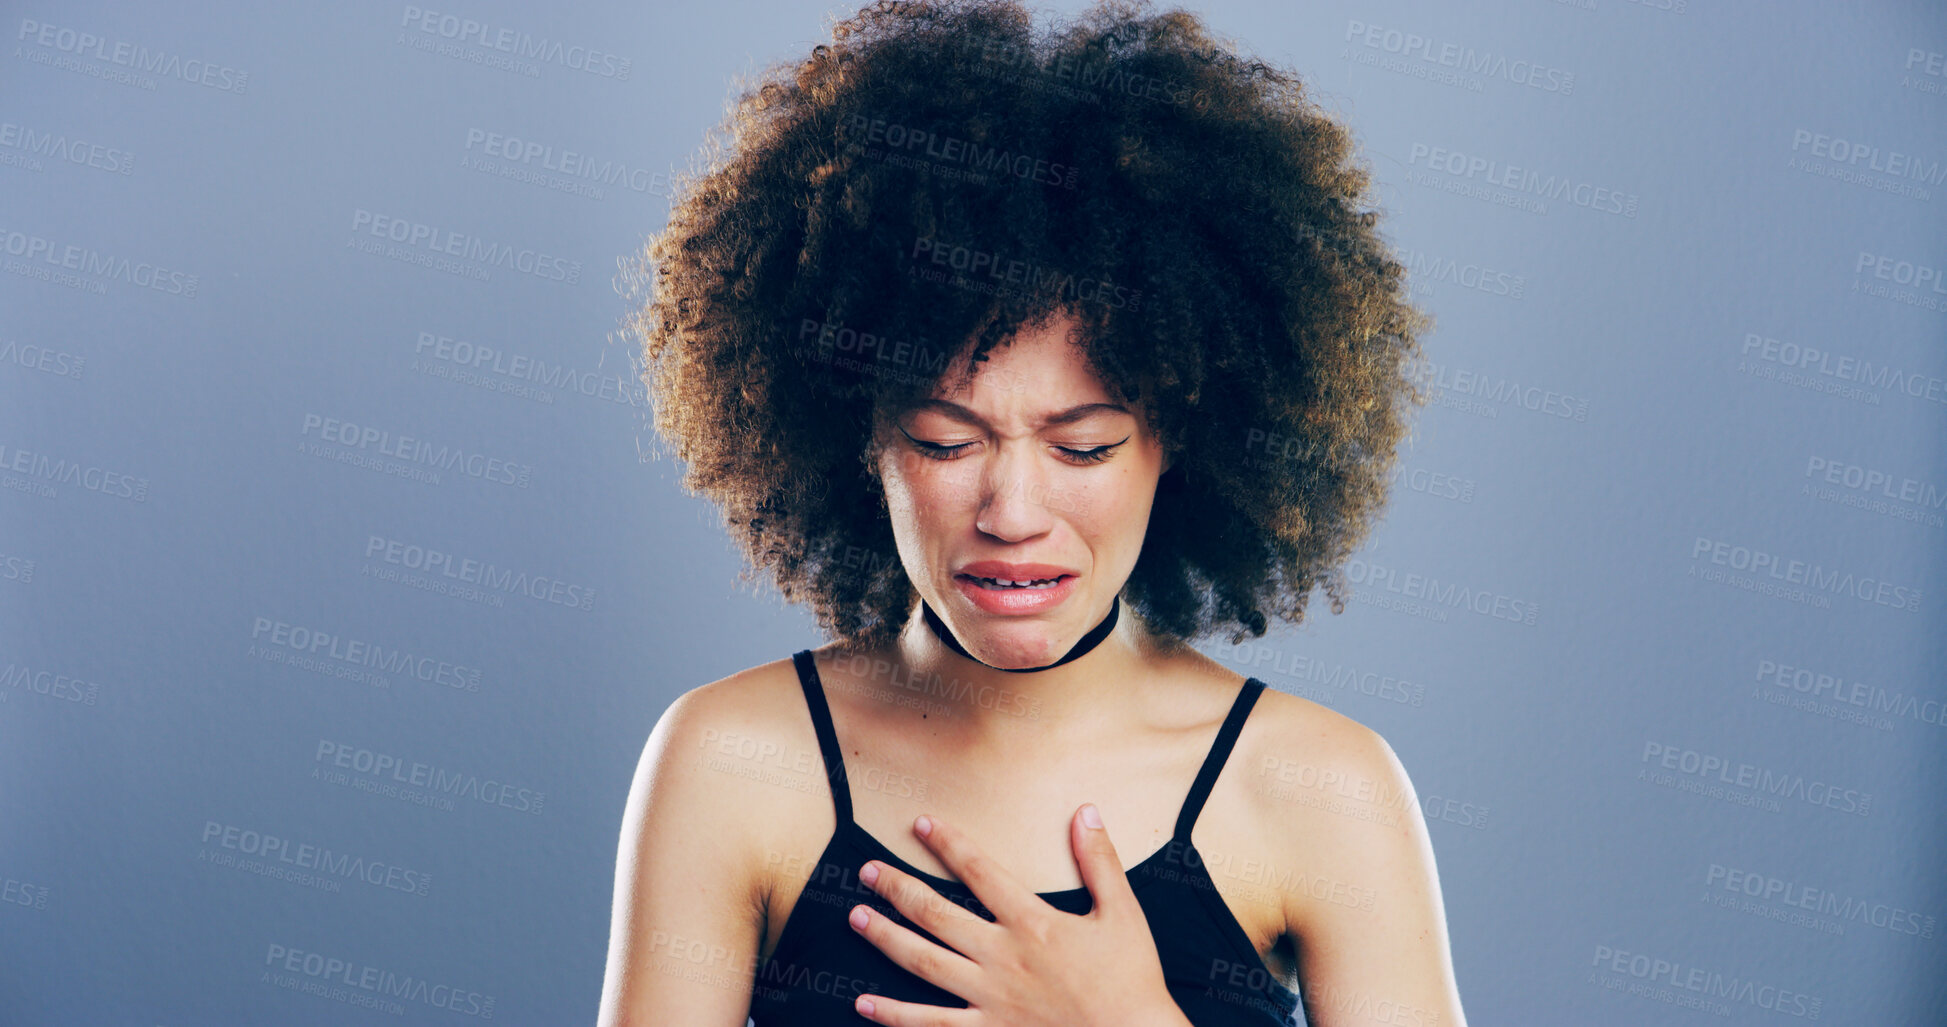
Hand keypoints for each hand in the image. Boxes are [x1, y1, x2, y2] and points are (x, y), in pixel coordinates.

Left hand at [846, 803, 1186, 1026]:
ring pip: (923, 963)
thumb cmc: (1131, 981)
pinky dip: (894, 1014)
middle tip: (867, 870)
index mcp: (1032, 924)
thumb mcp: (1123, 914)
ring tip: (856, 917)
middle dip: (897, 888)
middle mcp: (1001, 957)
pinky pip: (930, 1023)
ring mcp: (988, 999)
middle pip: (936, 914)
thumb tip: (1085, 811)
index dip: (949, 844)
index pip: (980, 872)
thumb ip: (1100, 861)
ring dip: (886, 938)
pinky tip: (864, 1002)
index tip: (922, 824)